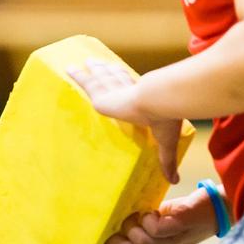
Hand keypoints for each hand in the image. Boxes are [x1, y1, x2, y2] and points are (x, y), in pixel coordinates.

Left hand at [69, 59, 181, 183]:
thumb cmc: (164, 120)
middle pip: (113, 78)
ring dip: (94, 69)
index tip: (120, 72)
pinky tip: (68, 69)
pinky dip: (77, 76)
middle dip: (106, 71)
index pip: (131, 87)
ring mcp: (113, 91)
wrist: (158, 104)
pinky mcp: (100, 95)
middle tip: (96, 64)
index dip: (125, 79)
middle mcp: (127, 90)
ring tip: (88, 62)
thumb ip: (166, 160)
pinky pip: (86, 83)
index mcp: (144, 98)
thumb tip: (174, 181)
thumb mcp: (166, 142)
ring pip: (101, 77)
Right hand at [94, 188, 219, 243]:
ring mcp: (171, 243)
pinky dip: (148, 217)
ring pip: (140, 241)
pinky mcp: (178, 228)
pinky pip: (154, 228)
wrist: (216, 210)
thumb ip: (138, 232)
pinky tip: (154, 212)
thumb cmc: (184, 217)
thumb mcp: (158, 228)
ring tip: (142, 215)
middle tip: (121, 225)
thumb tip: (112, 231)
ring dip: (134, 225)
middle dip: (118, 238)